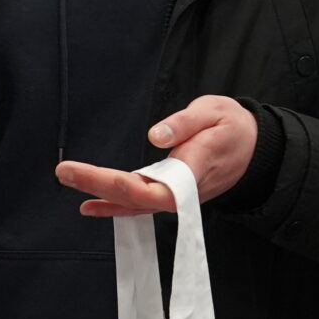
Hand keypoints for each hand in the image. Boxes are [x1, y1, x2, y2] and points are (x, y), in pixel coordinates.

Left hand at [55, 96, 257, 217]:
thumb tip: (156, 135)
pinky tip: (90, 206)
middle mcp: (182, 192)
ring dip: (101, 194)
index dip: (112, 184)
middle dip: (96, 185)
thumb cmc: (233, 127)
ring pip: (135, 204)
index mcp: (193, 170)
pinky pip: (140, 204)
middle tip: (64, 171)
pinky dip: (114, 206)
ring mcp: (177, 197)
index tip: (82, 171)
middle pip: (135, 198)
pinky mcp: (172, 194)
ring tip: (69, 181)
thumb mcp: (213, 112)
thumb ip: (185, 123)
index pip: (149, 187)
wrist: (254, 149)